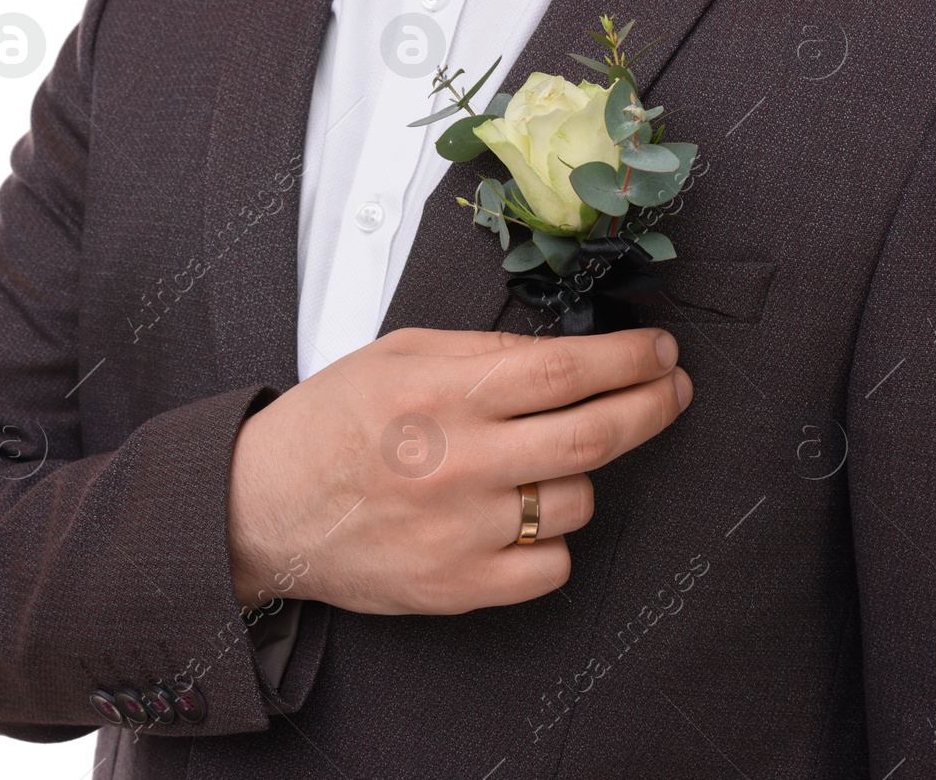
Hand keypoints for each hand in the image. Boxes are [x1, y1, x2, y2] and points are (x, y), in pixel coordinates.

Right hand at [226, 327, 689, 614]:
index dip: (628, 358)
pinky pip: (552, 566)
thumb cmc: (329, 425)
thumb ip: (480, 350)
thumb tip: (566, 355)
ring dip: (580, 476)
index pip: (564, 369)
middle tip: (672, 390)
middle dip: (653, 405)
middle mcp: (457, 462)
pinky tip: (522, 517)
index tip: (659, 351)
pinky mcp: (458, 586)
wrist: (263, 508)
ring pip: (578, 502)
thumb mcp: (396, 356)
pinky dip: (551, 539)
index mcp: (441, 394)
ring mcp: (461, 531)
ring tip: (543, 462)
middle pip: (594, 435)